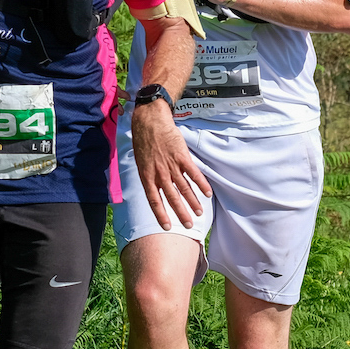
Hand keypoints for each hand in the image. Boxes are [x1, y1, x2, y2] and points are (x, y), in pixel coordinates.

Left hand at [131, 100, 210, 228]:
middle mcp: (159, 173)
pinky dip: (201, 184)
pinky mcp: (182, 156)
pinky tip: (208, 193)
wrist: (150, 121)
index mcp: (147, 176)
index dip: (161, 215)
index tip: (168, 227)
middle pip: (172, 198)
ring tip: (200, 213)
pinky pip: (194, 173)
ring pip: (185, 188)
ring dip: (193, 202)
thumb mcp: (141, 162)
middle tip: (190, 225)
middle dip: (181, 213)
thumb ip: (150, 177)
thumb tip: (157, 190)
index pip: (154, 201)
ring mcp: (171, 165)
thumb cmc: (144, 141)